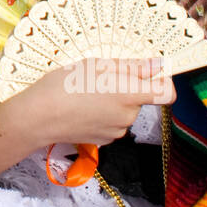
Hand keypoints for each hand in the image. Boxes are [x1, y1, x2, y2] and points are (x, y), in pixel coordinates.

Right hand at [1, 58, 174, 149]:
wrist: (39, 117)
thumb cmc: (64, 85)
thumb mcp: (96, 66)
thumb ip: (131, 67)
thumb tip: (158, 65)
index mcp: (129, 95)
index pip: (167, 93)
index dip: (163, 81)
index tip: (150, 73)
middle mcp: (128, 116)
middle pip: (141, 98)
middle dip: (127, 87)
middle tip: (101, 77)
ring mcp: (117, 131)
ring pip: (125, 110)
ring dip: (113, 101)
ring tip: (87, 92)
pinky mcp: (105, 140)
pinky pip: (112, 123)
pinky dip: (103, 114)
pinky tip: (83, 107)